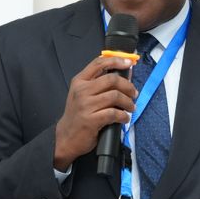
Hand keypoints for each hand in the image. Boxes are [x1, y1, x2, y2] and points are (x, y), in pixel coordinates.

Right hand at [53, 55, 136, 169]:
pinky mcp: (91, 120)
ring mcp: (86, 105)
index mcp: (79, 81)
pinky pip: (114, 113)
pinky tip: (124, 118)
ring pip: (115, 96)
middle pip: (111, 79)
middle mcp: (81, 91)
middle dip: (128, 86)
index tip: (129, 63)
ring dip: (128, 102)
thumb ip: (100, 83)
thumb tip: (125, 72)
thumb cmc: (78, 115)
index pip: (99, 63)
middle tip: (133, 93)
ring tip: (131, 108)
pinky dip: (123, 116)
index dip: (117, 60)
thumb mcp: (83, 94)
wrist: (66, 137)